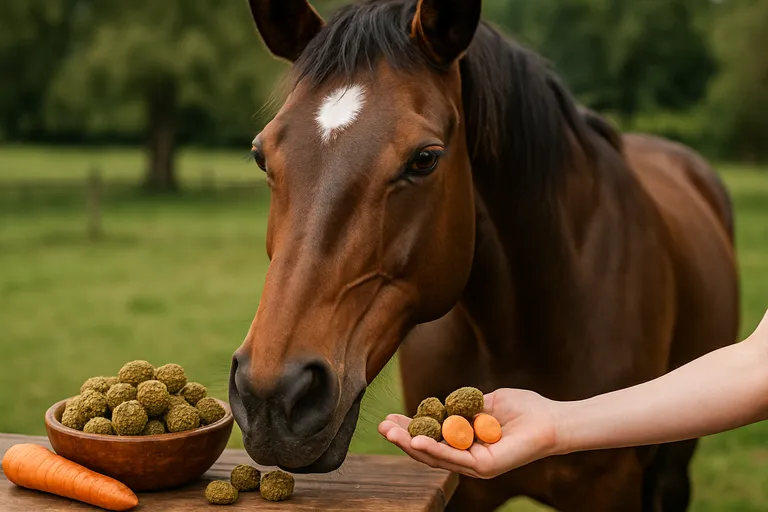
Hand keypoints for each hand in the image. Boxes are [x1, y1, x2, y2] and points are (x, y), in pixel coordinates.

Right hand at [378, 389, 563, 478]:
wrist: (551, 420)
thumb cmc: (524, 409)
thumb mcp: (485, 401)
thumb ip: (463, 405)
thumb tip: (441, 405)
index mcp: (466, 442)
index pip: (432, 437)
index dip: (409, 428)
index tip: (390, 416)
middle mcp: (468, 457)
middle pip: (428, 450)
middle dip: (403, 438)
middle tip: (381, 426)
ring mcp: (475, 465)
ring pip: (436, 456)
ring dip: (411, 445)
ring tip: (390, 433)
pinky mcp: (485, 468)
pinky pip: (454, 458)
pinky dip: (434, 449)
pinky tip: (417, 440)